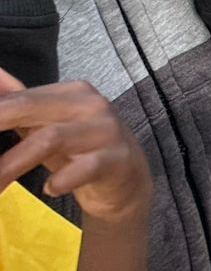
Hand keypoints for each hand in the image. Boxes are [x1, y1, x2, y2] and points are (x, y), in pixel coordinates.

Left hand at [0, 69, 151, 222]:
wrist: (127, 176)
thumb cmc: (80, 148)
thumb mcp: (48, 125)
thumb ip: (19, 104)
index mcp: (70, 92)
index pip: (18, 97)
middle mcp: (89, 104)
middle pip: (29, 108)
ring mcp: (105, 130)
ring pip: (50, 138)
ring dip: (12, 164)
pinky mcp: (116, 159)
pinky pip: (85, 167)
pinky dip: (63, 179)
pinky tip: (51, 188)